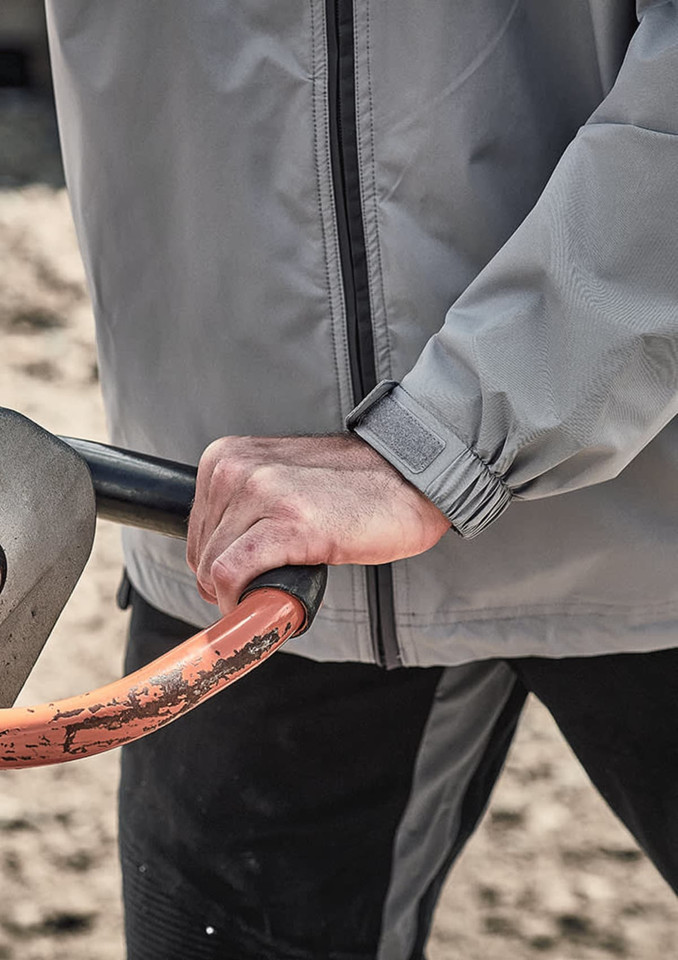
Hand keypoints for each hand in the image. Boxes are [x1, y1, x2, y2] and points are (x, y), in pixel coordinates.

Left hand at [186, 434, 449, 612]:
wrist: (411, 476)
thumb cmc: (353, 487)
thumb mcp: (280, 480)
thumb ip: (245, 511)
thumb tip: (216, 569)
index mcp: (225, 456)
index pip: (194, 534)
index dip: (220, 567)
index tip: (250, 580)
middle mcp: (234, 469)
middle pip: (200, 556)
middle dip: (231, 585)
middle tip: (272, 588)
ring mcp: (259, 493)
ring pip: (214, 571)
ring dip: (244, 595)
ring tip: (285, 587)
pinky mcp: (287, 524)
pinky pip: (233, 578)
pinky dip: (243, 602)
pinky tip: (274, 603)